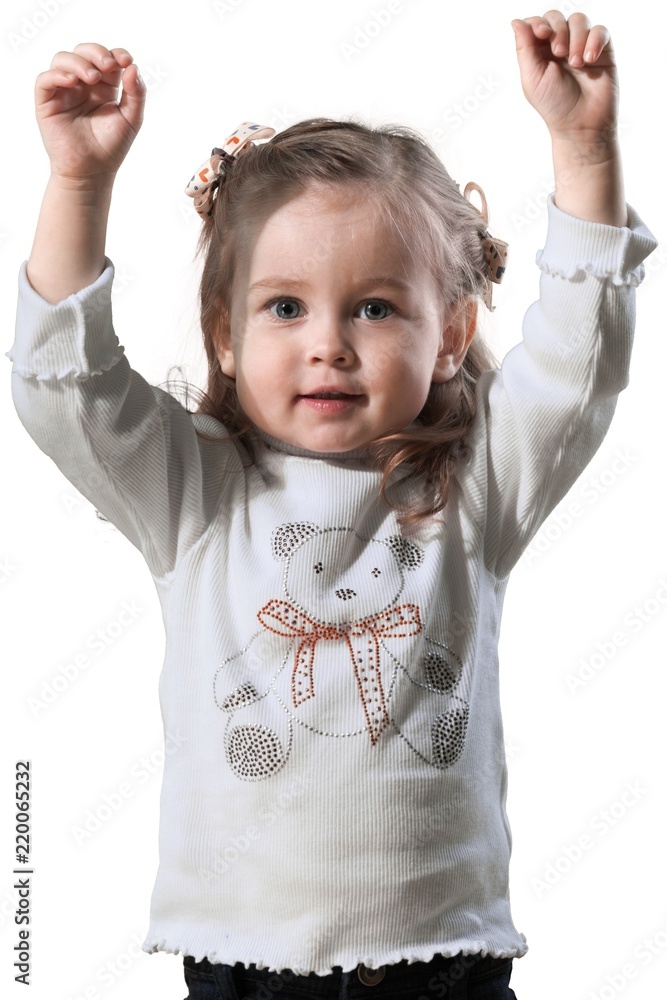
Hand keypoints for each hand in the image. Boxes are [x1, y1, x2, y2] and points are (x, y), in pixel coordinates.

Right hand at [35, 43, 145, 183]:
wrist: (92, 172)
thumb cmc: (111, 147)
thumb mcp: (131, 119)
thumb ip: (136, 94)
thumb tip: (133, 66)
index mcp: (104, 87)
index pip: (107, 59)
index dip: (115, 54)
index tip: (126, 60)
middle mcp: (83, 85)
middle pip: (84, 52)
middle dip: (96, 53)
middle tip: (108, 66)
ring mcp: (64, 91)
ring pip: (63, 59)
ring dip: (78, 62)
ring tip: (92, 78)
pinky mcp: (47, 102)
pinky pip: (45, 79)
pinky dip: (57, 74)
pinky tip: (72, 82)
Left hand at [511, 11, 617, 143]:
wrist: (582, 123)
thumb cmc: (554, 105)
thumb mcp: (532, 78)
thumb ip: (524, 48)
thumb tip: (517, 21)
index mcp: (540, 51)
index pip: (537, 22)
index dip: (539, 22)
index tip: (542, 34)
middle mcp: (560, 45)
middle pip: (557, 16)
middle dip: (558, 30)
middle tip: (559, 54)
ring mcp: (581, 45)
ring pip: (579, 19)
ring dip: (576, 38)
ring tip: (576, 64)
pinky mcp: (602, 50)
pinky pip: (600, 30)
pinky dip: (594, 41)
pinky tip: (589, 61)